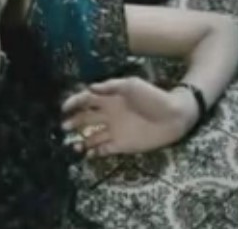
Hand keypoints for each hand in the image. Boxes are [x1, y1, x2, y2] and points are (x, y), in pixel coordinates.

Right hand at [61, 77, 198, 157]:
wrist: (174, 116)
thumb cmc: (153, 97)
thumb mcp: (131, 85)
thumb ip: (109, 87)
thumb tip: (89, 87)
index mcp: (109, 98)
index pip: (86, 99)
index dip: (74, 102)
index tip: (64, 107)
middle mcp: (108, 114)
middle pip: (85, 118)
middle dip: (73, 122)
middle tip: (64, 127)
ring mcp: (114, 130)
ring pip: (91, 136)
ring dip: (81, 140)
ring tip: (72, 144)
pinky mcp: (121, 145)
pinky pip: (103, 149)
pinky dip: (93, 152)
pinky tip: (86, 153)